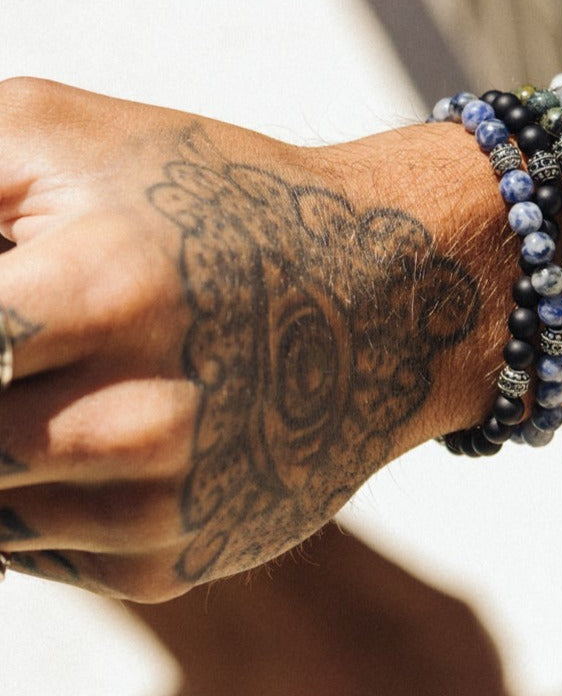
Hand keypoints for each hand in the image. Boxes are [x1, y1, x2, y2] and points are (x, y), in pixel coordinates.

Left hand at [0, 79, 561, 601]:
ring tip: (70, 364)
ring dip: (1, 435)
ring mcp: (161, 503)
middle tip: (40, 326)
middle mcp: (139, 420)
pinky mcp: (173, 562)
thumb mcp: (58, 133)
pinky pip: (29, 546)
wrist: (388, 291)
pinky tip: (98, 418)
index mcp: (103, 290)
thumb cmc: (217, 193)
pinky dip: (32, 488)